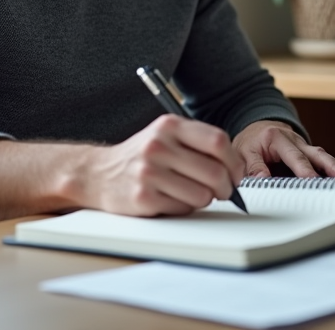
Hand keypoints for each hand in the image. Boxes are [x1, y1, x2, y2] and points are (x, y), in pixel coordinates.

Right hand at [78, 114, 243, 215]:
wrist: (98, 173)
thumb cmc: (141, 156)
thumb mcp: (165, 136)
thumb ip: (198, 143)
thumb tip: (237, 168)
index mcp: (169, 126)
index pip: (218, 141)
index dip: (234, 161)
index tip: (237, 173)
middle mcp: (158, 146)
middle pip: (215, 172)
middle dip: (227, 187)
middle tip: (224, 191)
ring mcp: (149, 172)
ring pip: (202, 195)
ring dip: (205, 199)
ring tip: (192, 193)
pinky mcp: (143, 198)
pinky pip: (183, 209)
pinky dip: (185, 208)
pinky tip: (172, 199)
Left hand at [232, 120, 334, 177]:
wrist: (257, 129)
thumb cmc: (251, 142)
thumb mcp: (243, 152)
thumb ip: (252, 166)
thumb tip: (261, 179)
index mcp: (275, 137)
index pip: (290, 155)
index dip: (301, 169)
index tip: (309, 180)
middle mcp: (292, 139)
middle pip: (312, 154)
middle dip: (326, 167)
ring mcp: (303, 145)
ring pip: (321, 155)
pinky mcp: (308, 152)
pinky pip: (322, 159)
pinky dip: (334, 168)